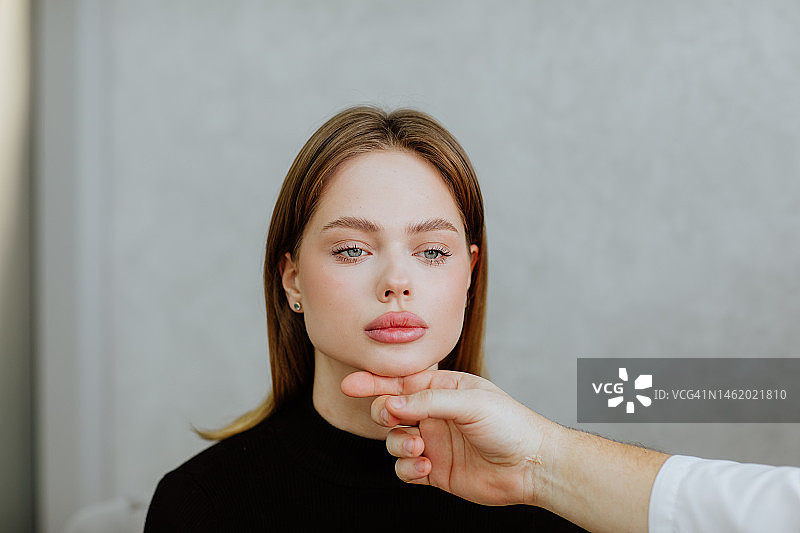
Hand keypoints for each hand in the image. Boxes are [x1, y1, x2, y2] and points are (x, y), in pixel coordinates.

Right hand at [340, 369, 559, 506]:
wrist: (532, 465)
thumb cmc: (510, 425)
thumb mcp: (469, 402)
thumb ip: (427, 401)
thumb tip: (391, 402)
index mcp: (443, 389)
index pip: (401, 382)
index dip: (374, 382)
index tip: (350, 384)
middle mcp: (435, 414)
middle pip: (390, 410)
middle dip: (384, 414)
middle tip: (393, 419)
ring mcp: (434, 443)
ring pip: (394, 441)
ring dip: (399, 445)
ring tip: (420, 449)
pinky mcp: (436, 470)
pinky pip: (405, 469)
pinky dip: (407, 468)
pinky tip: (425, 467)